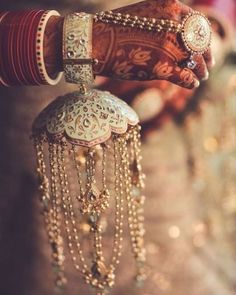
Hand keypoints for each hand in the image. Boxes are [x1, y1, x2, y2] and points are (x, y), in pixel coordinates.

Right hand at [93, 0, 212, 88]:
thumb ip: (163, 24)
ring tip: (202, 77)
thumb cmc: (115, 30)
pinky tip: (193, 84)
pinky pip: (185, 76)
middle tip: (207, 67)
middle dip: (206, 57)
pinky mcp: (162, 67)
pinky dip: (191, 81)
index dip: (204, 39)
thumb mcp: (144, 16)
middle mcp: (173, 25)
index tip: (204, 49)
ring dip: (200, 71)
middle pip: (199, 43)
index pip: (197, 25)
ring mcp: (169, 46)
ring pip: (195, 61)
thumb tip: (176, 37)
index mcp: (170, 8)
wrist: (96, 42)